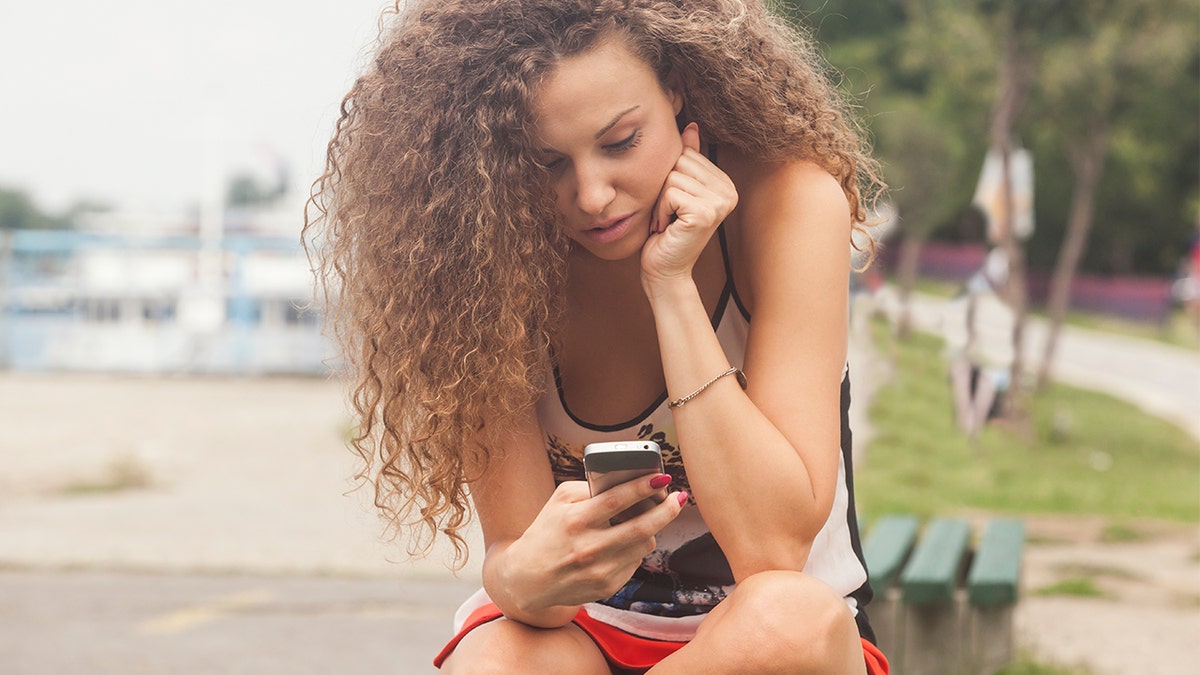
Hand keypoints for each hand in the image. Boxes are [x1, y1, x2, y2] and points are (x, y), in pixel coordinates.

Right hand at [503, 474, 686, 611]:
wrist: (529, 578)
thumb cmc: (547, 531)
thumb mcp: (559, 501)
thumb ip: (590, 488)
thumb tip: (628, 481)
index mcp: (575, 520)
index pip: (616, 500)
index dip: (643, 487)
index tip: (663, 476)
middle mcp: (589, 547)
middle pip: (641, 528)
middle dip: (666, 510)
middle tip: (678, 498)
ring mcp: (600, 570)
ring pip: (644, 545)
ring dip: (652, 529)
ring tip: (649, 517)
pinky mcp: (607, 586)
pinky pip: (635, 561)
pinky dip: (636, 548)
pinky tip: (626, 541)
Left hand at [641, 122, 737, 291]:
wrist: (664, 270)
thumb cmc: (666, 231)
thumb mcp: (676, 190)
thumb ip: (687, 160)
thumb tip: (690, 125)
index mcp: (725, 183)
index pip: (687, 154)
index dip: (670, 176)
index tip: (674, 204)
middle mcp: (729, 191)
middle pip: (680, 161)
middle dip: (664, 187)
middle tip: (669, 214)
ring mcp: (720, 203)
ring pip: (672, 177)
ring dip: (660, 201)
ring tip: (668, 221)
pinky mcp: (705, 214)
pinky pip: (670, 193)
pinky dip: (660, 211)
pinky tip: (667, 228)